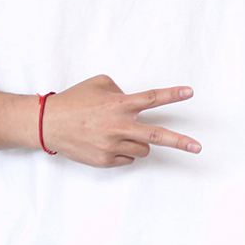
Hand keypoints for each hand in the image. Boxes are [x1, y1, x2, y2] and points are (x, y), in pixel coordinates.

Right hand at [40, 74, 200, 166]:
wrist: (47, 124)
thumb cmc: (74, 101)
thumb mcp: (99, 84)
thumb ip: (121, 90)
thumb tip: (134, 101)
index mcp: (119, 104)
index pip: (152, 98)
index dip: (173, 95)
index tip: (190, 92)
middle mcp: (118, 126)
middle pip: (157, 135)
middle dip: (180, 142)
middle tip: (197, 148)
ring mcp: (112, 145)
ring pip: (143, 148)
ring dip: (141, 141)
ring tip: (122, 133)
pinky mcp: (104, 160)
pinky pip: (127, 157)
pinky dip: (125, 150)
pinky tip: (109, 142)